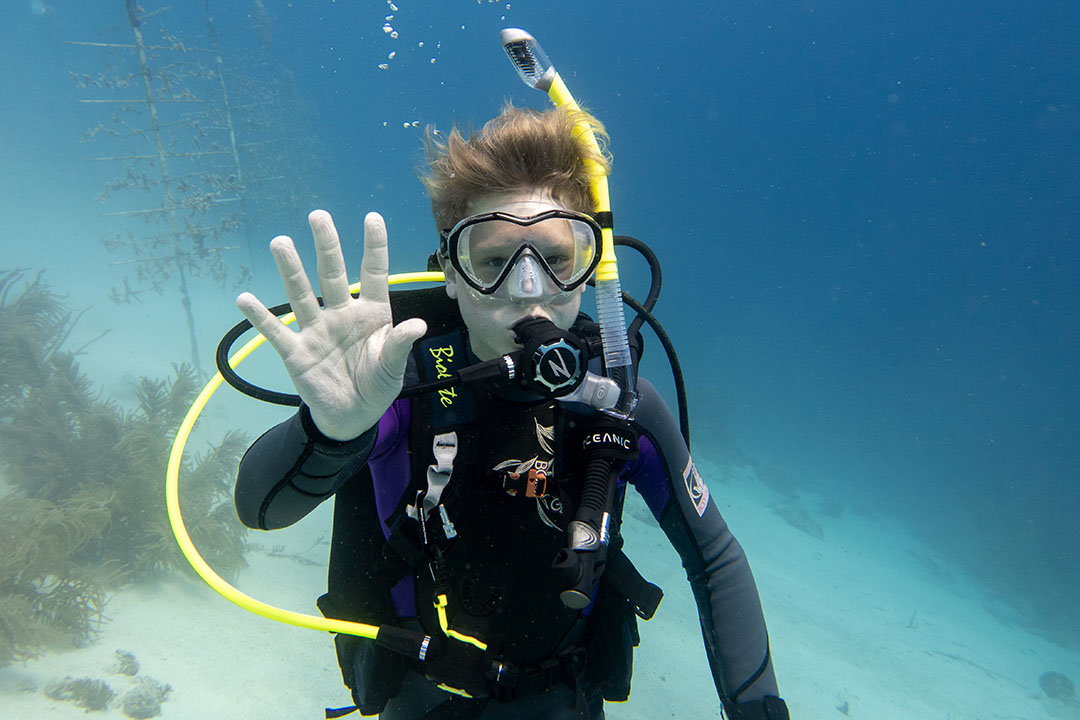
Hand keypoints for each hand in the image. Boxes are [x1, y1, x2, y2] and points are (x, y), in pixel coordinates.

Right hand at [236, 210, 426, 439]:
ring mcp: (317, 330)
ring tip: (280, 242)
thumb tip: (417, 325)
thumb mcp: (392, 367)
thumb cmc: (376, 385)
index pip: (374, 273)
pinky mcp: (296, 352)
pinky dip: (260, 317)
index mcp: (372, 313)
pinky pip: (276, 331)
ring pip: (301, 294)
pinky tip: (244, 299)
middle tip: (319, 216)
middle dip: (326, 245)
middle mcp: (342, 314)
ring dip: (291, 269)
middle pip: (333, 274)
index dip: (374, 246)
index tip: (372, 216)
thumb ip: (399, 345)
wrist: (352, 416)